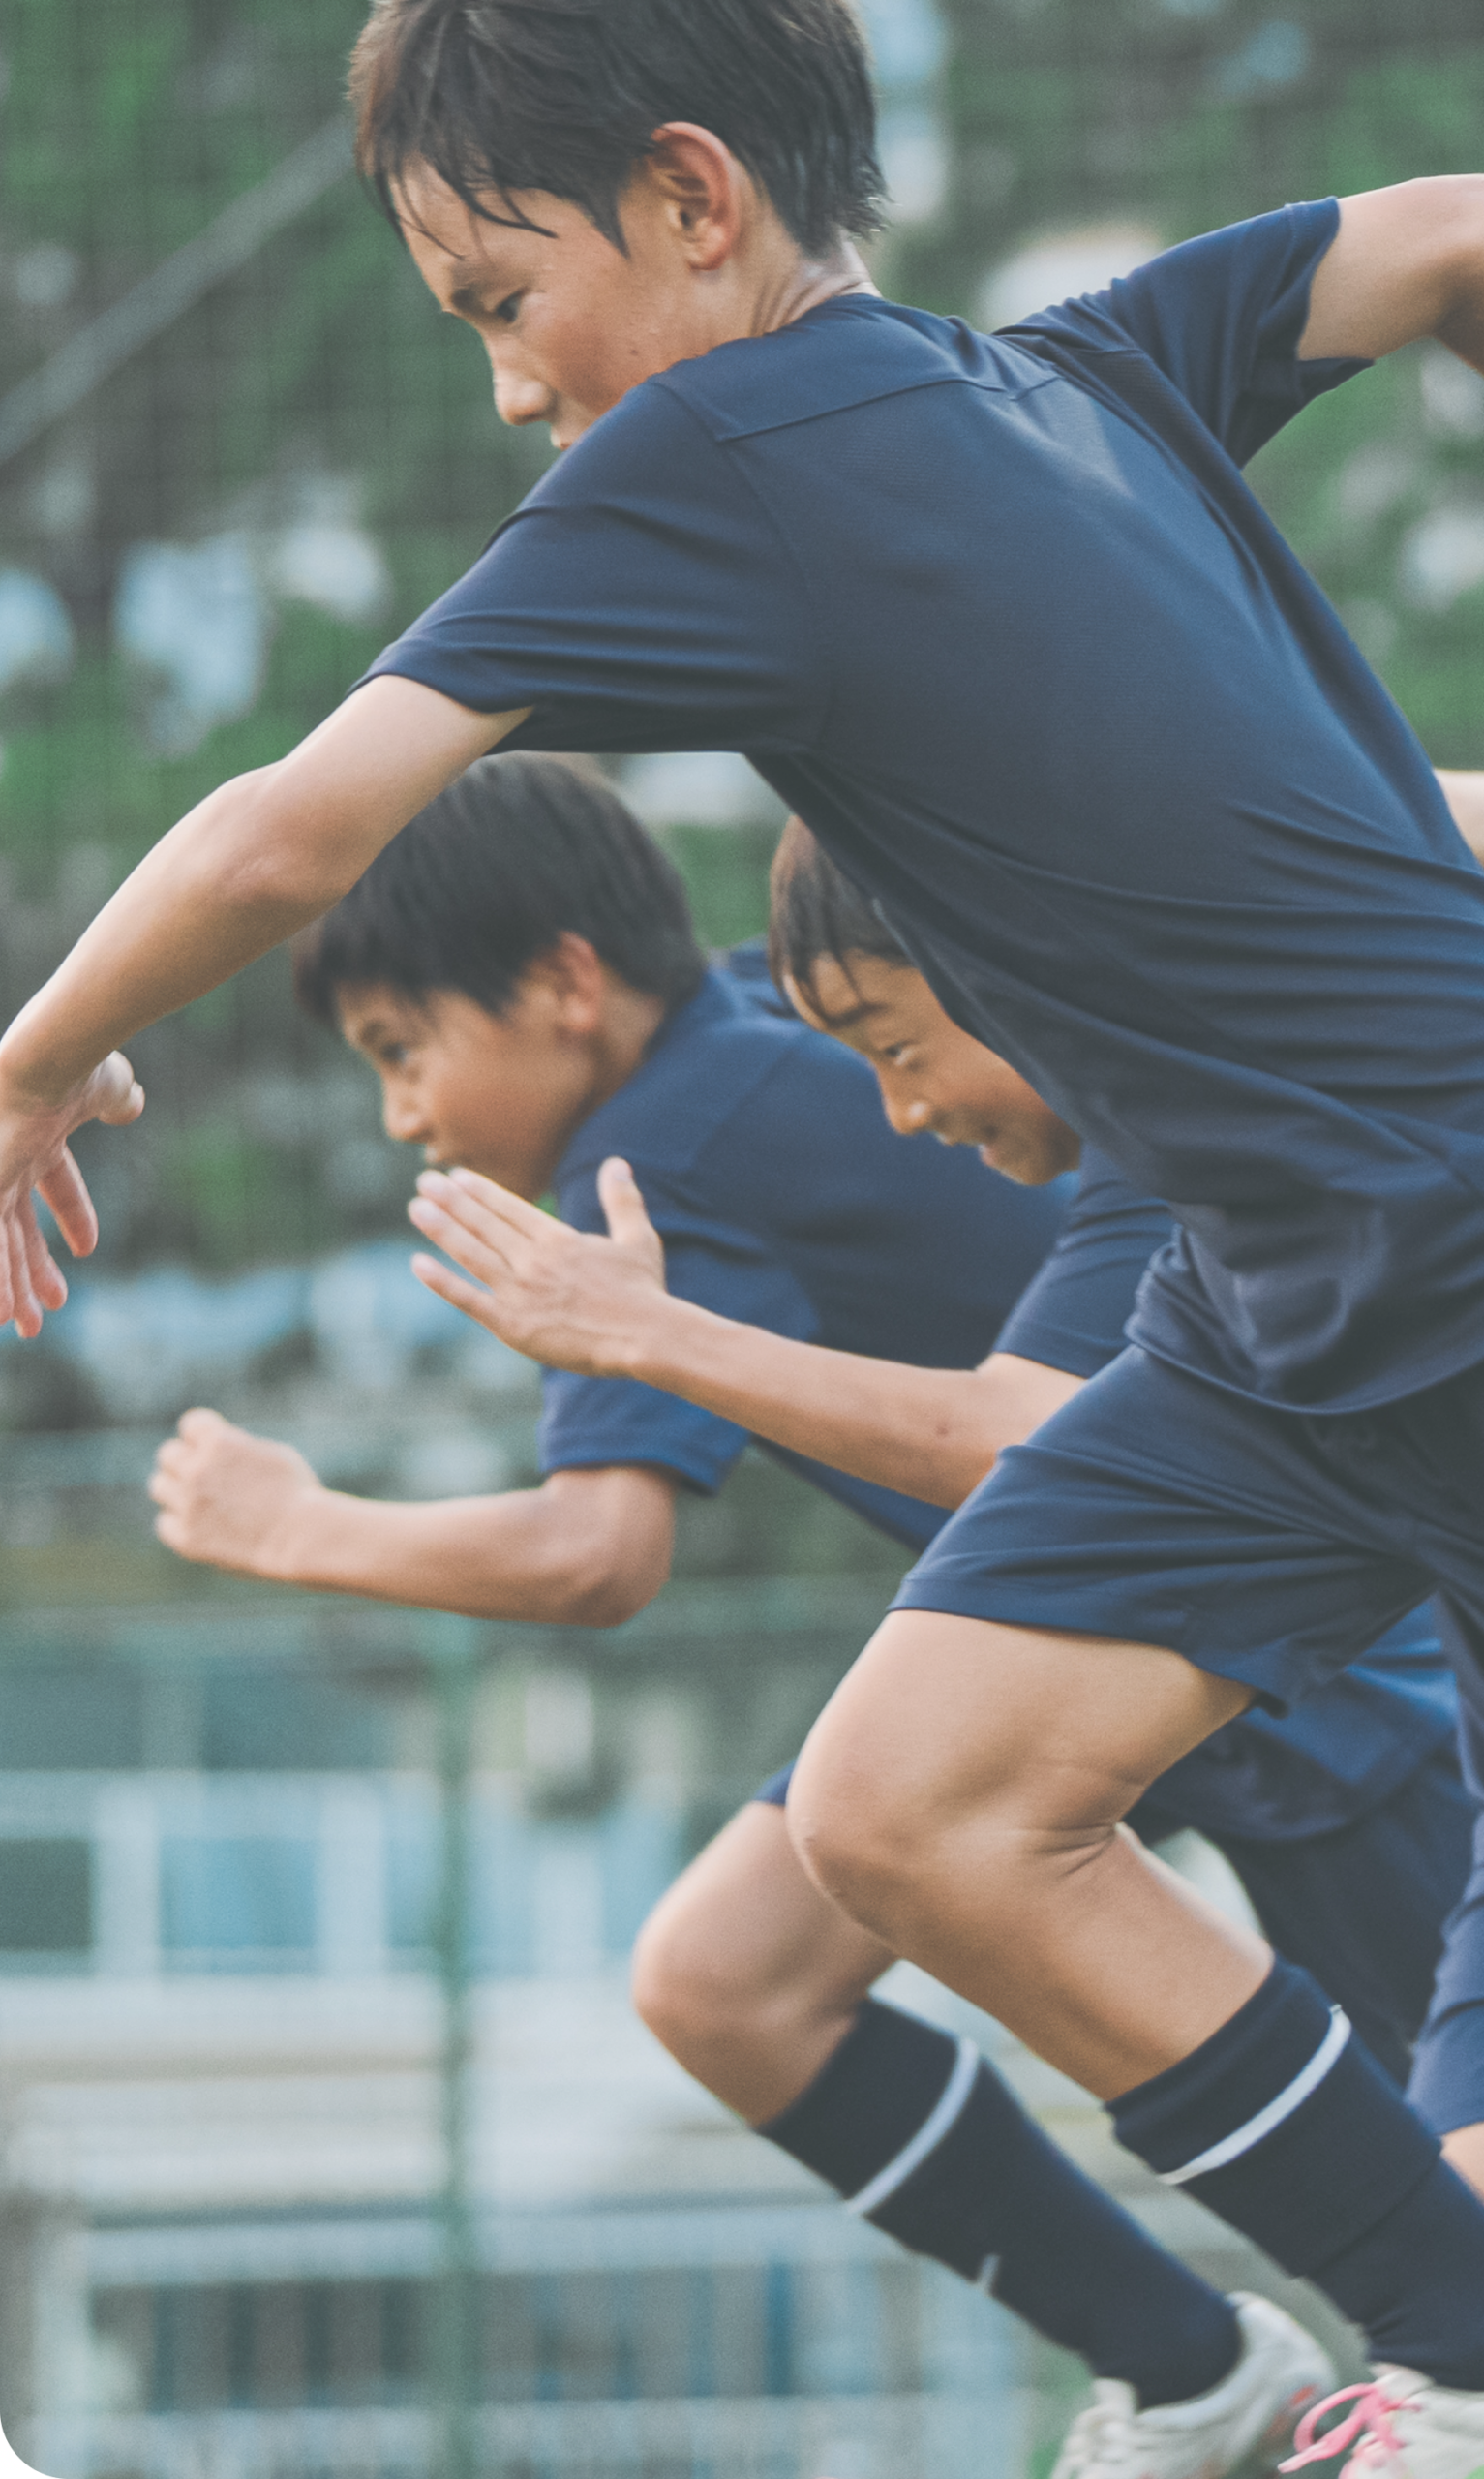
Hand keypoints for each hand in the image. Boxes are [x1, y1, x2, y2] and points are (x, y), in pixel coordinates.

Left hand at [0, 1051, 143, 1335]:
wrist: (46, 1062)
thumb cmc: (77, 1066)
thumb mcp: (108, 1085)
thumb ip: (116, 1099)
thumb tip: (132, 1102)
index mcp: (39, 1136)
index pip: (52, 1184)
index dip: (72, 1215)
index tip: (85, 1249)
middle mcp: (9, 1161)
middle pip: (16, 1229)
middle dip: (30, 1273)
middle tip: (40, 1312)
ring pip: (0, 1247)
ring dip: (10, 1289)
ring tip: (23, 1327)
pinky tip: (2, 1312)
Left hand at [149, 1408, 322, 1578]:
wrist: (301, 1538)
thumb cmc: (296, 1494)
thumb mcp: (271, 1454)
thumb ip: (235, 1448)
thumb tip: (213, 1449)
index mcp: (219, 1442)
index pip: (190, 1425)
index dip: (203, 1436)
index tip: (213, 1449)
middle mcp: (197, 1470)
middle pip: (168, 1454)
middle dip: (185, 1461)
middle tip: (206, 1477)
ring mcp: (188, 1505)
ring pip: (159, 1486)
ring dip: (176, 1490)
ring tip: (201, 1500)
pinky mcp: (186, 1537)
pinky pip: (164, 1523)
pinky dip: (179, 1522)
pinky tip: (201, 1525)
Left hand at [408, 1156, 667, 1374]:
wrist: (643, 1336)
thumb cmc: (644, 1291)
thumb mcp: (638, 1238)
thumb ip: (622, 1200)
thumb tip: (617, 1163)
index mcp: (559, 1239)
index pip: (510, 1208)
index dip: (480, 1191)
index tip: (457, 1177)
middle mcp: (533, 1260)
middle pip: (484, 1224)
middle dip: (451, 1200)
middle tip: (425, 1181)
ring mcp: (520, 1292)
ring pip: (471, 1253)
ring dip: (442, 1229)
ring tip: (416, 1208)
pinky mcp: (512, 1325)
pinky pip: (468, 1299)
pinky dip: (442, 1281)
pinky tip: (418, 1263)